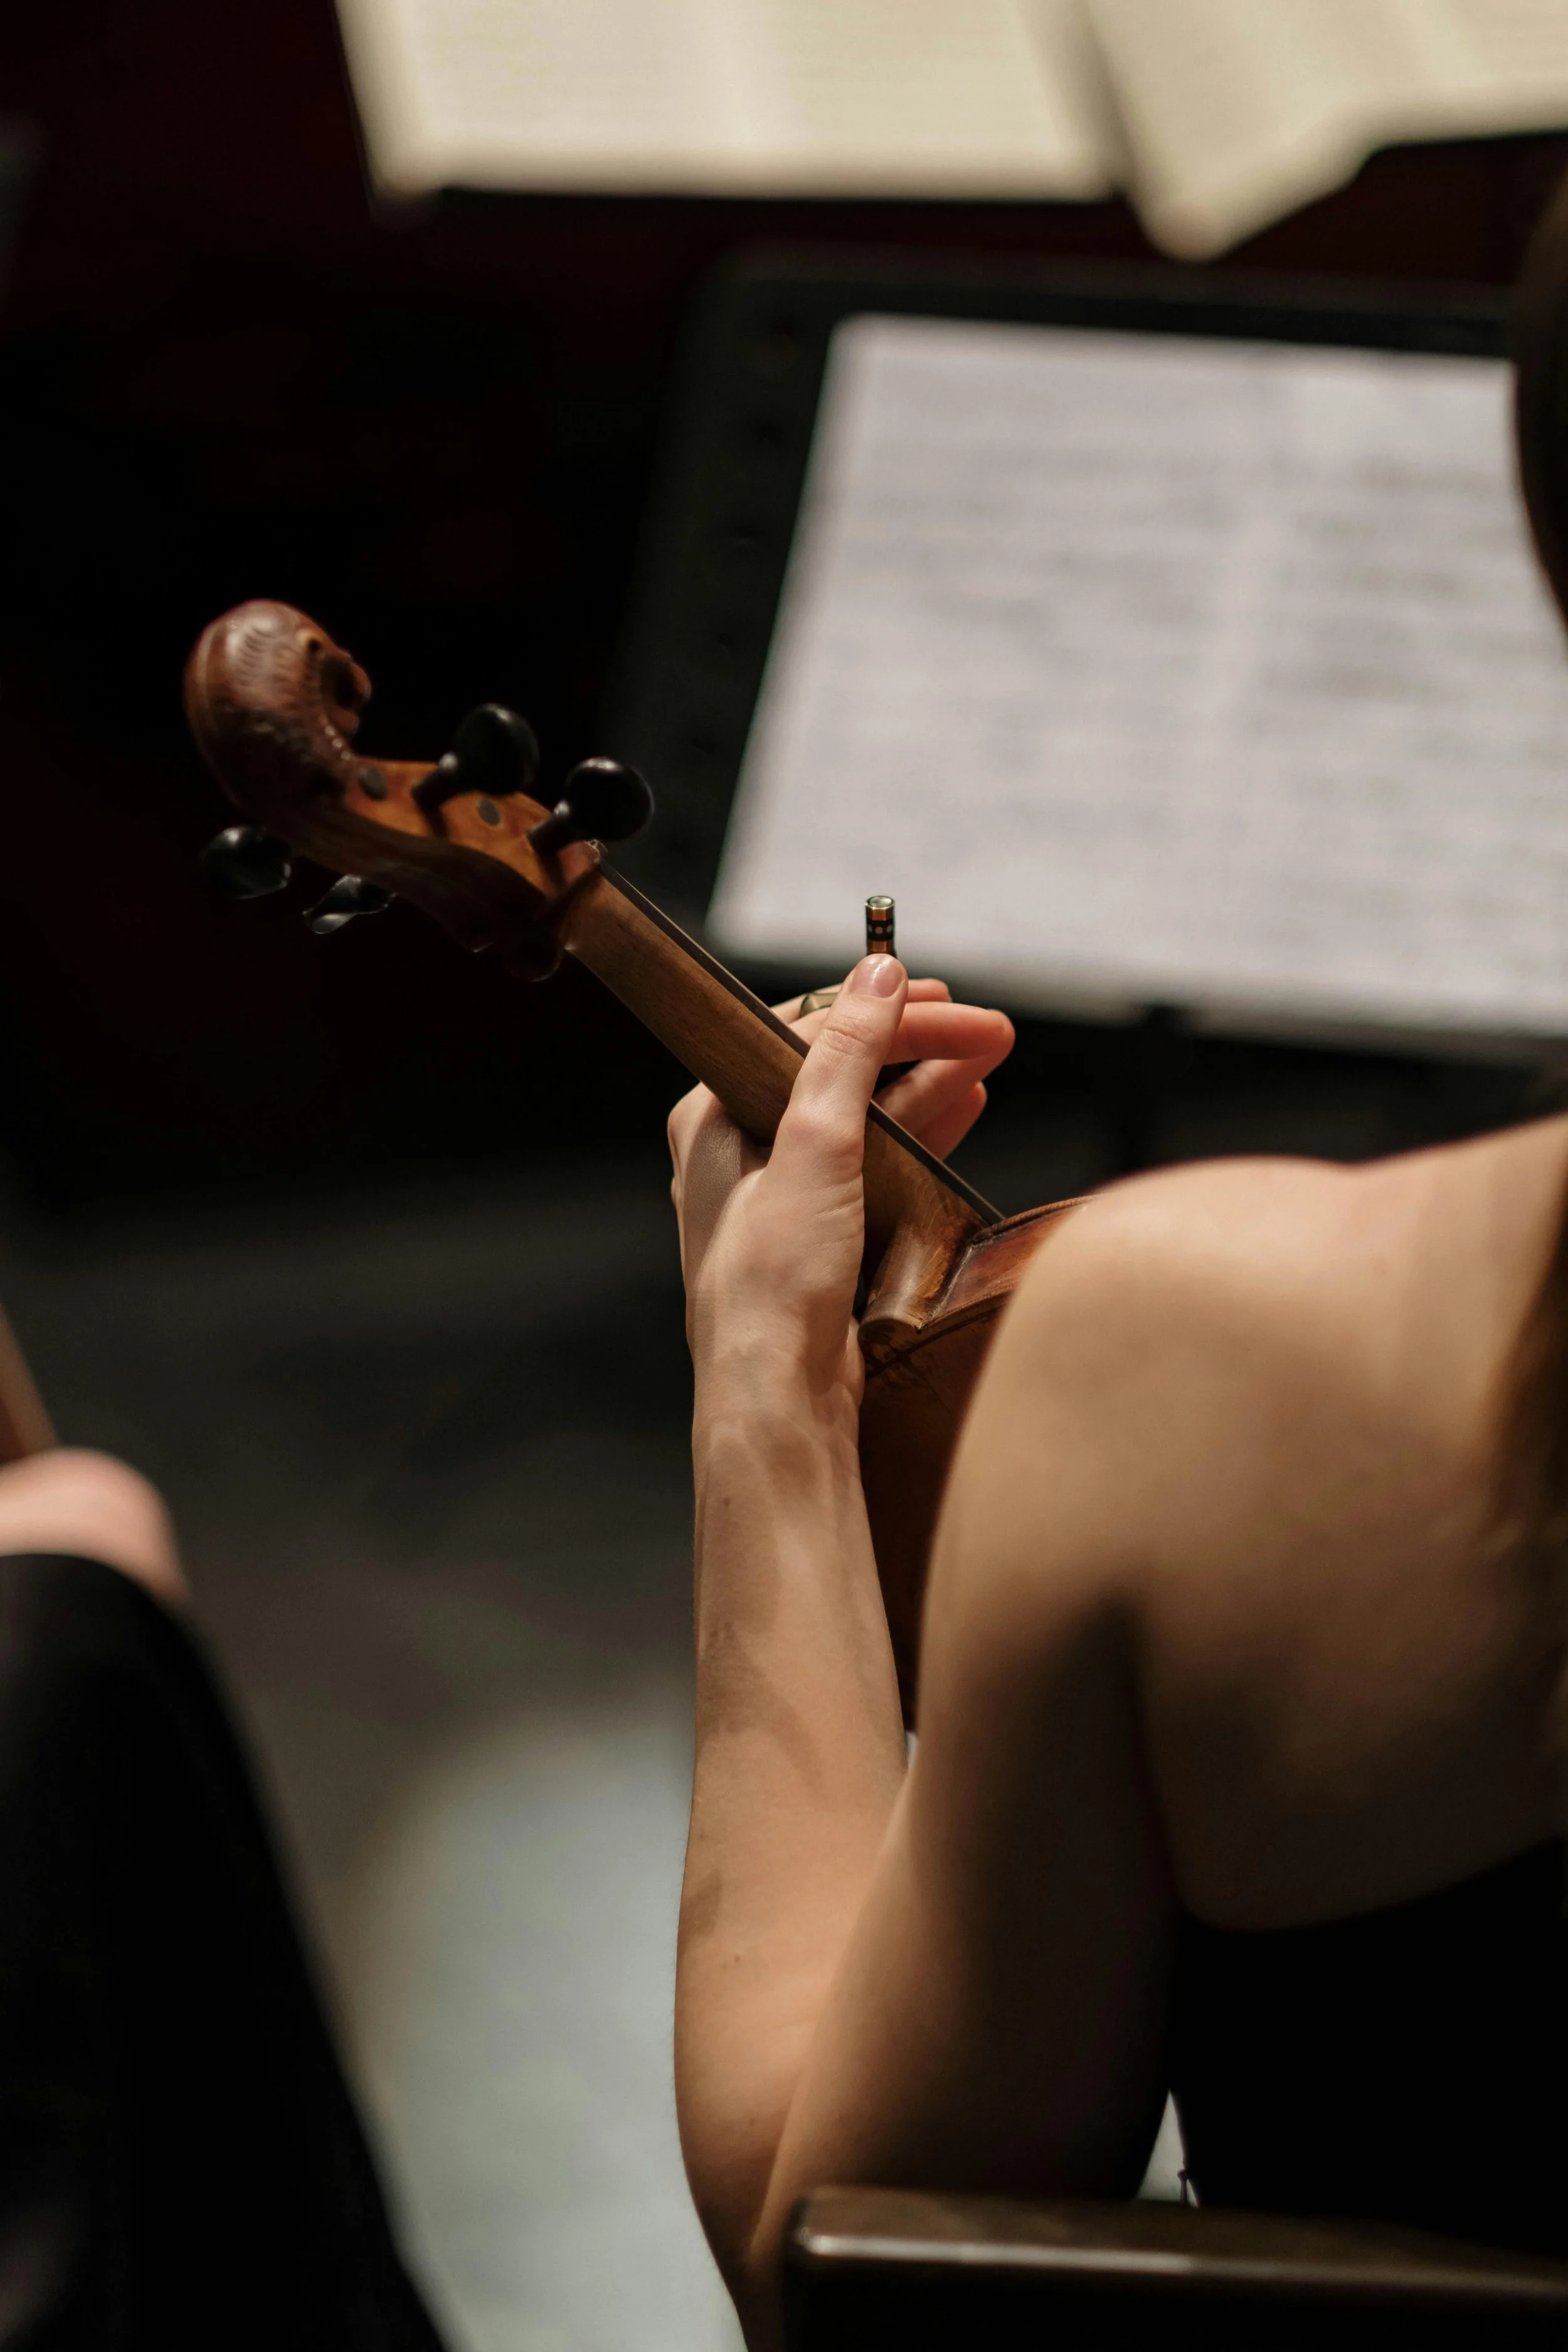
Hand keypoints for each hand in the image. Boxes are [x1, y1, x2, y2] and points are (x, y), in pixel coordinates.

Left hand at [669, 962, 1013, 1417]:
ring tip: (988, 1061)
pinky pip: (874, 1163)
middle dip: (919, 1044)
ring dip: (928, 1084)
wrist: (778, 1398)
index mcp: (712, 1115)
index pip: (805, 1030)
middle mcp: (739, 1149)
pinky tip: (963, 1110)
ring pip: (863, 1115)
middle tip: (988, 1031)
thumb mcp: (815, 1145)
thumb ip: (846, 1053)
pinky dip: (920, 1134)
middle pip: (839, 1069)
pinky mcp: (818, 1237)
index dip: (881, 1007)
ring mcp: (781, 1196)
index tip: (944, 997)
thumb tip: (876, 975)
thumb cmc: (772, 1286)